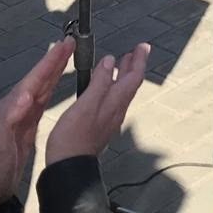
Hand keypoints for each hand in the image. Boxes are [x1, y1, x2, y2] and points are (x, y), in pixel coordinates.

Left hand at [0, 39, 73, 210]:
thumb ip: (9, 118)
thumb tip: (27, 94)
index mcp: (11, 107)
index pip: (33, 81)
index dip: (48, 63)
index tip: (63, 46)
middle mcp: (15, 107)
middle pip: (38, 79)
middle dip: (54, 61)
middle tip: (70, 43)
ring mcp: (21, 116)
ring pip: (41, 87)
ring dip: (54, 71)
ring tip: (67, 56)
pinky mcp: (26, 126)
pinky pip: (42, 100)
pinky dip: (51, 88)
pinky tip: (57, 83)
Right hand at [45, 42, 149, 162]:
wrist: (69, 166)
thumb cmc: (74, 137)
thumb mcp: (85, 104)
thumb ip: (100, 82)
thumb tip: (110, 61)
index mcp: (114, 102)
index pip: (133, 77)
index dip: (139, 60)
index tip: (143, 47)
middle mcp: (116, 110)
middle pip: (130, 84)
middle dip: (133, 65)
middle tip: (136, 51)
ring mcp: (109, 118)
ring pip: (122, 92)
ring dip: (123, 75)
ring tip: (122, 63)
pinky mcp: (100, 124)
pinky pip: (112, 100)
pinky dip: (112, 86)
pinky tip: (104, 86)